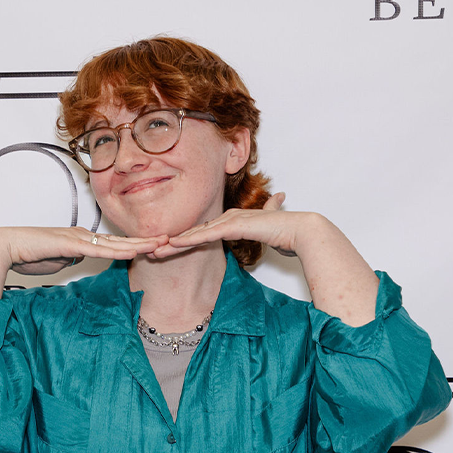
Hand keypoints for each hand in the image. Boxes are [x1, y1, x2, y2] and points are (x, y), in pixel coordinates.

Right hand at [0, 226, 167, 275]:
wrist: (5, 246)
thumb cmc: (28, 255)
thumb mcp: (58, 261)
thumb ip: (72, 259)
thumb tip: (81, 261)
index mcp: (81, 239)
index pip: (114, 244)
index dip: (135, 245)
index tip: (155, 247)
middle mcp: (83, 235)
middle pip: (120, 240)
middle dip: (146, 241)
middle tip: (171, 239)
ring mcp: (78, 237)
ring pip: (115, 243)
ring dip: (139, 244)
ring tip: (162, 243)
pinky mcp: (71, 244)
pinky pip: (100, 249)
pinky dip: (118, 251)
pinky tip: (135, 251)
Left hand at [155, 193, 300, 258]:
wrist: (300, 230)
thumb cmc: (287, 232)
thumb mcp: (270, 229)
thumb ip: (268, 217)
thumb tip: (276, 202)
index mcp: (232, 220)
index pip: (202, 232)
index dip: (183, 240)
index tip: (166, 248)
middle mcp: (228, 217)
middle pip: (194, 231)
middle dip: (172, 241)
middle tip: (151, 249)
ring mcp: (230, 220)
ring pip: (195, 233)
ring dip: (174, 243)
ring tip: (154, 250)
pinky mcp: (233, 226)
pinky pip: (206, 235)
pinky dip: (188, 240)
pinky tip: (173, 245)